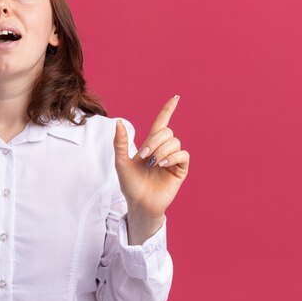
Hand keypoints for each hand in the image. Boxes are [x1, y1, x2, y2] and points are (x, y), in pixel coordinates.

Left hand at [114, 95, 189, 218]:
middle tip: (144, 156)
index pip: (162, 123)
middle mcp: (163, 150)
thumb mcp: (121, 162)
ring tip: (152, 163)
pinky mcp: (180, 170)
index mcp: (150, 145)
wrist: (138, 203)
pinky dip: (172, 157)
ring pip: (174, 142)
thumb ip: (120, 143)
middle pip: (167, 132)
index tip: (175, 98)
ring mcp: (173, 160)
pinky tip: (161, 165)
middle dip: (154, 141)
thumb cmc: (130, 184)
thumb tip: (118, 123)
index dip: (168, 110)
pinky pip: (183, 155)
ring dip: (161, 150)